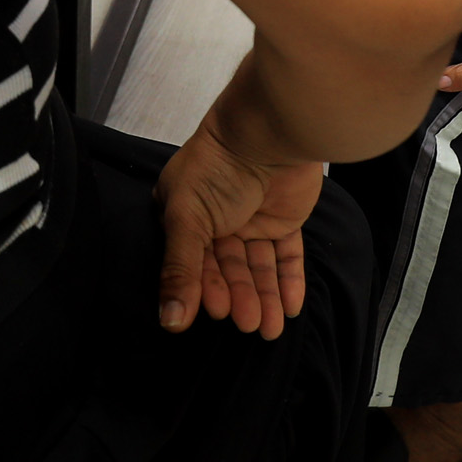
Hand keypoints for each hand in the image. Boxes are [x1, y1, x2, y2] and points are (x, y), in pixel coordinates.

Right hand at [155, 125, 324, 337]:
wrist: (269, 133)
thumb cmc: (217, 169)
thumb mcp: (187, 218)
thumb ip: (180, 269)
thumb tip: (170, 321)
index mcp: (184, 215)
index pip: (193, 263)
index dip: (206, 289)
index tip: (218, 313)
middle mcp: (216, 221)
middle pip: (227, 269)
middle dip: (239, 298)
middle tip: (252, 325)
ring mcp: (251, 220)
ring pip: (257, 268)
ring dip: (264, 297)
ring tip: (272, 328)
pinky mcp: (283, 219)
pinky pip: (286, 256)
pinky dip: (289, 281)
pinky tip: (291, 307)